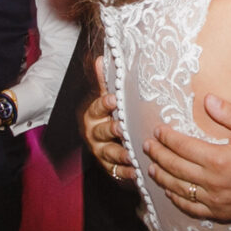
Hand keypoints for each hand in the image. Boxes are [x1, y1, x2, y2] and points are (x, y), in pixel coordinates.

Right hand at [82, 60, 134, 178]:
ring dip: (120, 153)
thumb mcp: (107, 99)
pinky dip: (126, 172)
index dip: (104, 103)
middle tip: (122, 128)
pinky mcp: (109, 167)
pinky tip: (137, 171)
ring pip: (108, 152)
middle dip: (111, 130)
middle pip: (101, 131)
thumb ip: (105, 82)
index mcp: (94, 115)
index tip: (114, 99)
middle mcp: (95, 133)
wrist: (107, 142)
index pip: (97, 107)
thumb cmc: (110, 116)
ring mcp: (101, 152)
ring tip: (131, 154)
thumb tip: (101, 58)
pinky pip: (116, 171)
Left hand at [145, 94, 230, 221]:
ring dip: (162, 177)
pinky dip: (177, 199)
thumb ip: (229, 114)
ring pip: (178, 189)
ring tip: (151, 168)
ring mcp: (214, 200)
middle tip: (147, 146)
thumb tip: (207, 99)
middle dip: (158, 155)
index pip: (182, 147)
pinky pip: (191, 208)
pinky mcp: (218, 212)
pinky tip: (169, 191)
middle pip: (175, 167)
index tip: (157, 130)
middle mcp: (212, 181)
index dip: (166, 138)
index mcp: (218, 159)